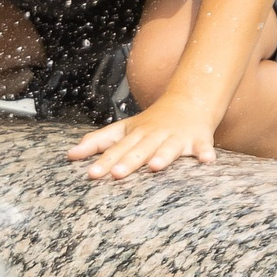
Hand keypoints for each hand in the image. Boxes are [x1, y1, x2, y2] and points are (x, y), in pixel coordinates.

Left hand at [66, 95, 218, 179]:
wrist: (188, 102)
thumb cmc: (151, 122)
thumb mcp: (123, 128)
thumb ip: (98, 141)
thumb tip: (70, 154)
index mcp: (135, 133)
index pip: (116, 148)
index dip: (104, 160)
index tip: (91, 173)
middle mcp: (154, 135)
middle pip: (139, 149)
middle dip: (128, 161)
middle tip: (116, 174)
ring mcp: (176, 137)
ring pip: (169, 147)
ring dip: (163, 156)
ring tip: (155, 167)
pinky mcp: (198, 140)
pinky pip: (203, 148)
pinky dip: (205, 153)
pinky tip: (207, 161)